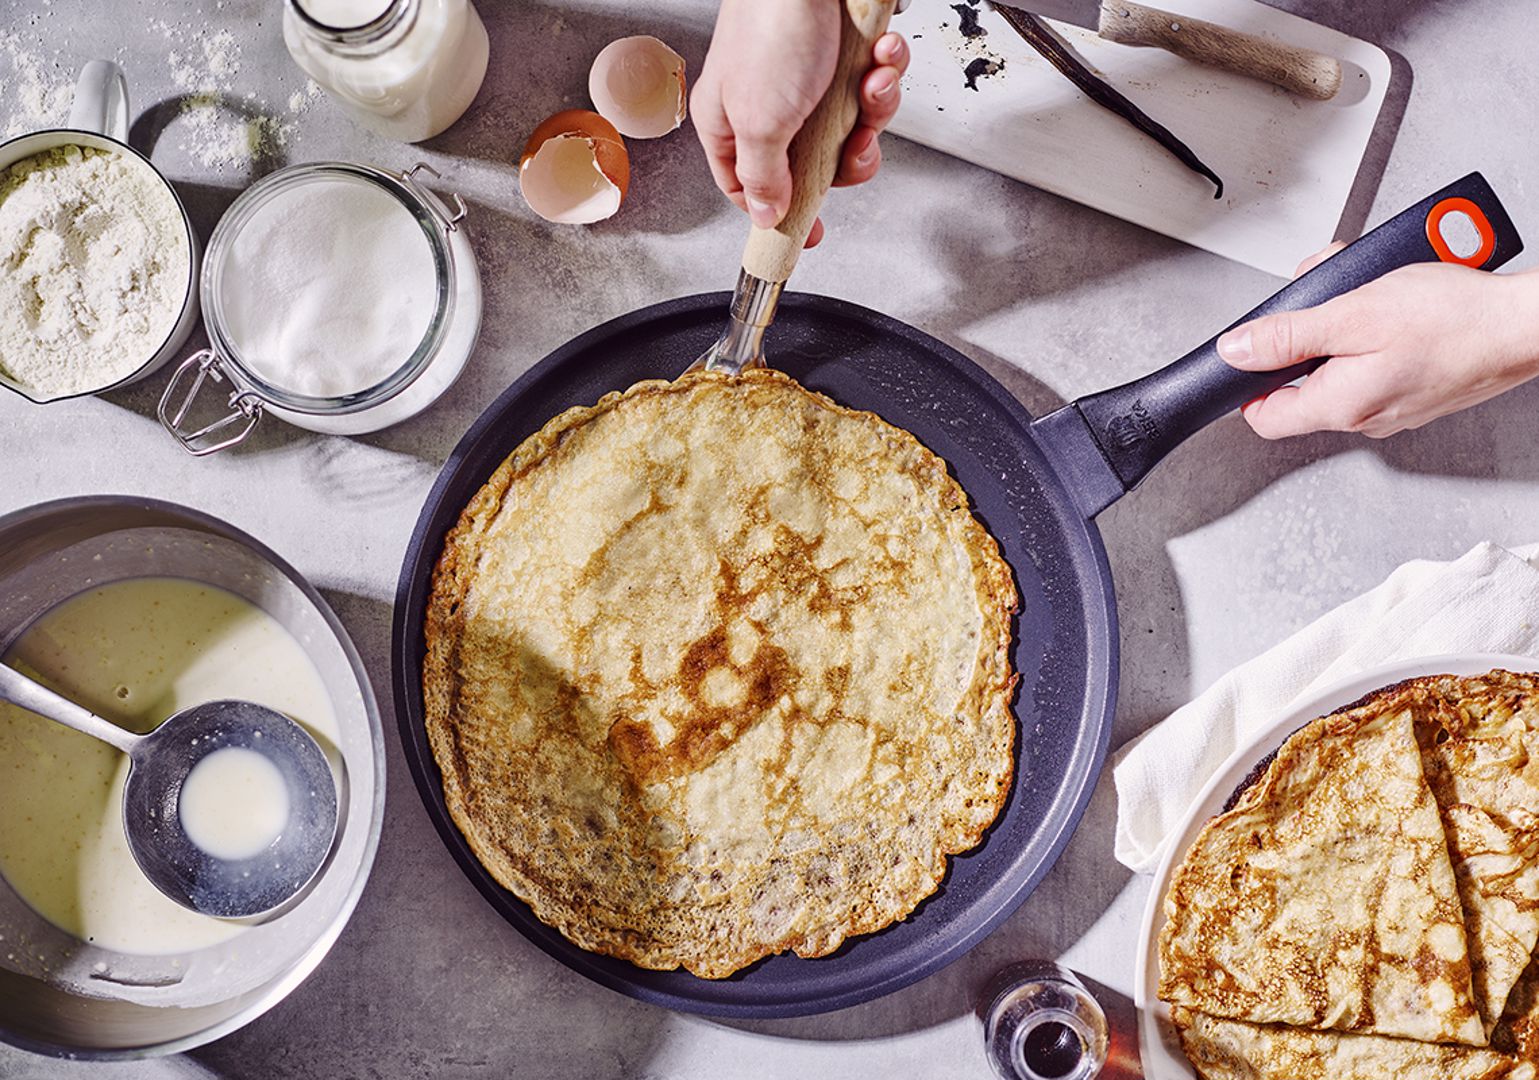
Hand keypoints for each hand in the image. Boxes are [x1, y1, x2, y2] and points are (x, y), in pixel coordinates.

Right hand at [692, 0, 908, 247]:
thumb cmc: (772, 27)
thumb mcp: (759, 122)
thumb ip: (761, 177)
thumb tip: (764, 216)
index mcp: (731, 124)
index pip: (750, 189)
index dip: (782, 213)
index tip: (808, 233)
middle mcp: (770, 105)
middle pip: (814, 166)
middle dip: (846, 156)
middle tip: (854, 143)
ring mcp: (810, 81)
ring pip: (851, 127)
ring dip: (873, 108)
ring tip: (870, 82)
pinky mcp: (845, 58)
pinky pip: (872, 85)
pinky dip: (883, 72)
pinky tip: (878, 55)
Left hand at [1218, 245, 1538, 438]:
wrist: (1526, 324)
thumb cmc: (1455, 319)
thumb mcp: (1353, 313)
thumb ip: (1287, 335)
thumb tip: (1236, 351)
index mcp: (1340, 405)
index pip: (1264, 417)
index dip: (1248, 382)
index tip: (1251, 351)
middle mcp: (1365, 417)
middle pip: (1303, 383)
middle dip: (1303, 333)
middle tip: (1322, 293)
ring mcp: (1393, 406)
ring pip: (1340, 366)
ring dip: (1341, 323)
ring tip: (1364, 287)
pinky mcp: (1416, 389)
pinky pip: (1375, 362)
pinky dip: (1374, 329)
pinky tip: (1392, 301)